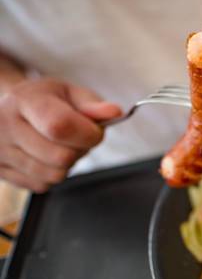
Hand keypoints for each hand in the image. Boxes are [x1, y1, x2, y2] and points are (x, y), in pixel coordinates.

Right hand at [0, 79, 121, 191]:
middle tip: (75, 137)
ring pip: (54, 175)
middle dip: (79, 150)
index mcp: (23, 100)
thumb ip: (93, 105)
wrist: (9, 109)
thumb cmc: (45, 101)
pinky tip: (44, 156)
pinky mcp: (0, 172)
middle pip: (61, 157)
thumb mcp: (69, 93)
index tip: (94, 131)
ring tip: (58, 145)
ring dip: (67, 164)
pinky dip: (51, 174)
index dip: (87, 134)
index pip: (60, 126)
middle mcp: (4, 126)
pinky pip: (42, 185)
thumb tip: (114, 113)